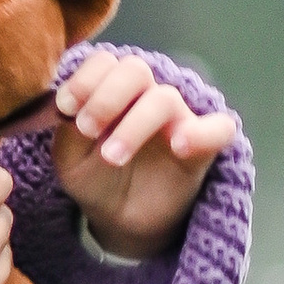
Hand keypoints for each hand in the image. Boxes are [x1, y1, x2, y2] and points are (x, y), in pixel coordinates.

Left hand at [49, 50, 240, 259]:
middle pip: (134, 70)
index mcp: (112, 91)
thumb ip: (67, 131)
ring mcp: (176, 119)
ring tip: (112, 157)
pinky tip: (179, 145)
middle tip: (87, 128)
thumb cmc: (94, 178)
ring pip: (164, 98)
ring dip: (134, 124)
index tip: (65, 108)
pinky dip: (203, 133)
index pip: (105, 63)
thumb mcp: (69, 160)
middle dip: (106, 96)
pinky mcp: (203, 148)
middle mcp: (145, 97)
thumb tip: (69, 109)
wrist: (120, 220)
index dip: (84, 78)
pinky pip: (219, 129)